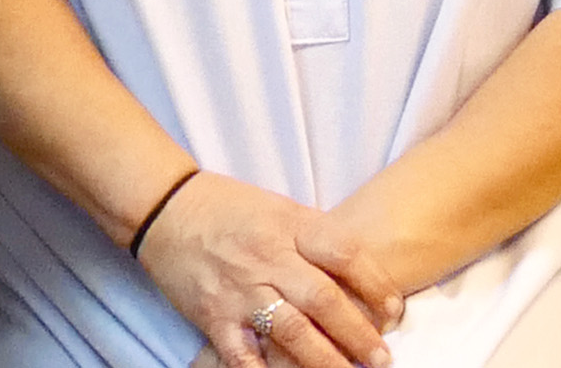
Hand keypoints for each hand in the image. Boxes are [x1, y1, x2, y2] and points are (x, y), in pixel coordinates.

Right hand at [136, 172, 392, 367]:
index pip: (342, 253)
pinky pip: (243, 354)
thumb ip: (314, 239)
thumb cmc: (229, 208)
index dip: (375, 283)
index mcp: (287, 225)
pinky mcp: (213, 316)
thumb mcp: (279, 209)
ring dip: (325, 360)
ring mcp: (239, 290)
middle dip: (358, 333)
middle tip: (382, 358)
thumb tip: (361, 276)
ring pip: (291, 331)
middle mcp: (267, 258)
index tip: (395, 309)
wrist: (165, 209)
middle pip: (322, 299)